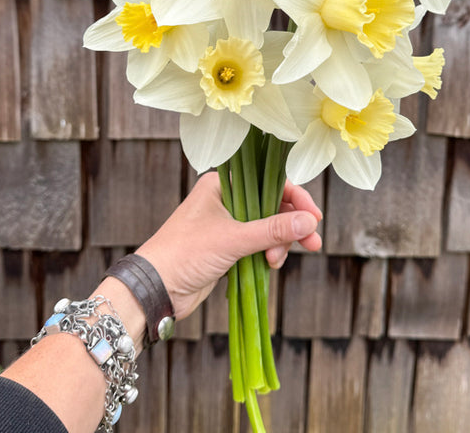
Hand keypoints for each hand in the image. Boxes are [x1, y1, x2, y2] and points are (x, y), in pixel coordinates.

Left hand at [135, 171, 322, 320]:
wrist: (155, 288)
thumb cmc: (185, 253)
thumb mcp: (234, 239)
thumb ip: (273, 230)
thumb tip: (310, 222)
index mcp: (222, 183)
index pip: (269, 181)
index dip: (295, 197)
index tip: (314, 217)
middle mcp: (225, 198)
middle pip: (272, 205)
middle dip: (291, 225)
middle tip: (313, 243)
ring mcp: (226, 223)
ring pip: (267, 227)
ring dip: (278, 243)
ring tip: (275, 262)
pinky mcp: (226, 246)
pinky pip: (257, 244)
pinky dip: (267, 253)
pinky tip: (268, 265)